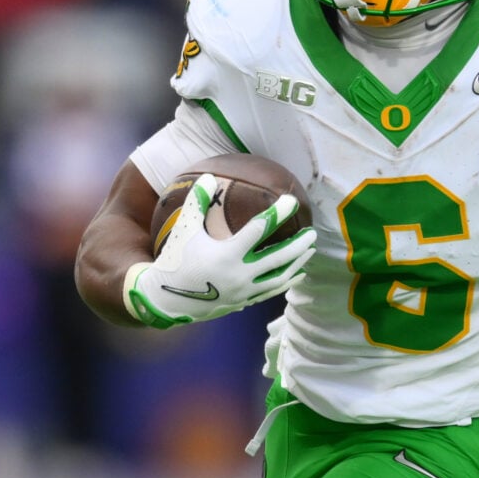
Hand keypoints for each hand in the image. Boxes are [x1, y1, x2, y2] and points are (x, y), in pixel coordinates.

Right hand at [123, 174, 317, 328]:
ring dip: (296, 264)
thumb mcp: (184, 229)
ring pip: (278, 278)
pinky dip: (286, 282)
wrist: (166, 299)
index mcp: (226, 255)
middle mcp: (239, 275)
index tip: (292, 201)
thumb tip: (206, 175)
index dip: (277, 213)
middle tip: (312, 232)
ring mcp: (243, 291)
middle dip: (298, 245)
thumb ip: (197, 202)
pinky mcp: (242, 301)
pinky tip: (297, 273)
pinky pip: (270, 291)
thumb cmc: (175, 260)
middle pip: (278, 258)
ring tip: (309, 250)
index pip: (259, 230)